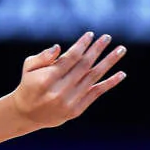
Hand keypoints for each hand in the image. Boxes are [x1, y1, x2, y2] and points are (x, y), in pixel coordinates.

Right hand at [11, 32, 125, 128]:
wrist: (27, 114)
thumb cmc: (29, 84)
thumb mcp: (28, 66)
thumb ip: (43, 56)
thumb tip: (59, 48)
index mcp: (47, 78)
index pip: (70, 59)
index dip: (81, 45)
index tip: (91, 35)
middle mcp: (60, 91)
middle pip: (84, 66)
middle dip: (97, 50)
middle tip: (107, 37)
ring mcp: (70, 102)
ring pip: (94, 78)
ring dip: (109, 63)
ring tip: (120, 50)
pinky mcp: (77, 110)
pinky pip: (96, 93)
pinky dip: (110, 83)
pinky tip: (121, 74)